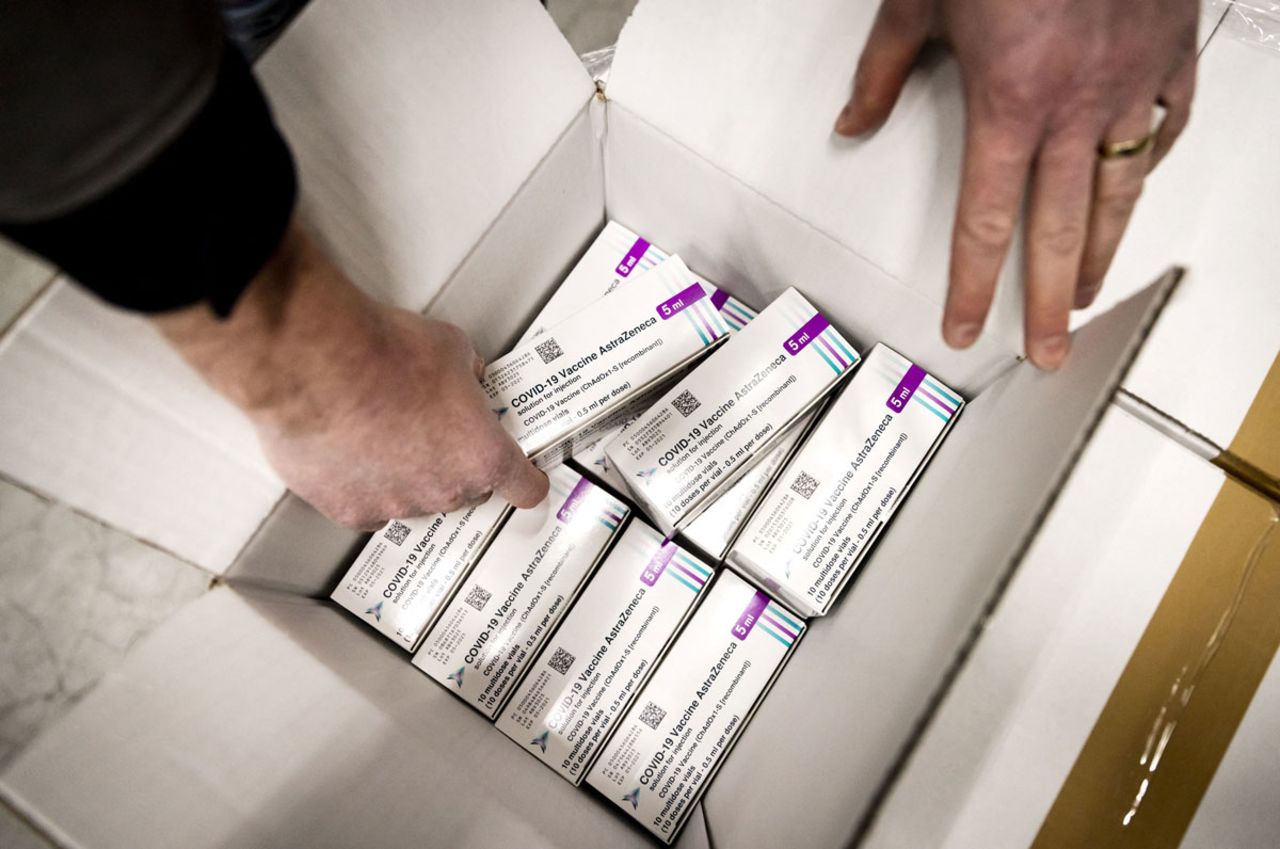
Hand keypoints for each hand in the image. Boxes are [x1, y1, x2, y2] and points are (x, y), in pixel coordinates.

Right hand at [153, 221, 547, 528]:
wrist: (316, 361)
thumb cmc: (382, 353)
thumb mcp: (452, 348)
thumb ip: (469, 375)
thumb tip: (465, 378)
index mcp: (482, 455)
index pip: (524, 489)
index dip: (525, 481)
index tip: (524, 480)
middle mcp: (444, 490)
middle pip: (467, 490)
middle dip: (456, 464)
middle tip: (435, 430)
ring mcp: (396, 504)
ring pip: (415, 498)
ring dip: (407, 474)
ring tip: (384, 431)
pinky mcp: (349, 509)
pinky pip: (368, 504)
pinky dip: (363, 484)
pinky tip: (353, 452)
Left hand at [835, 0, 1197, 368]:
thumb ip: (884, 71)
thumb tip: (854, 122)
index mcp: (1010, 102)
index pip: (985, 222)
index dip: (974, 285)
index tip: (966, 326)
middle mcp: (1076, 105)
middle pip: (1060, 231)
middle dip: (1047, 302)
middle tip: (1048, 351)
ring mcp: (1132, 80)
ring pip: (1121, 191)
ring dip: (1101, 250)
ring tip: (1085, 293)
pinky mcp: (1170, 50)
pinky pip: (1166, 124)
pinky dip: (1148, 160)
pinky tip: (1137, 185)